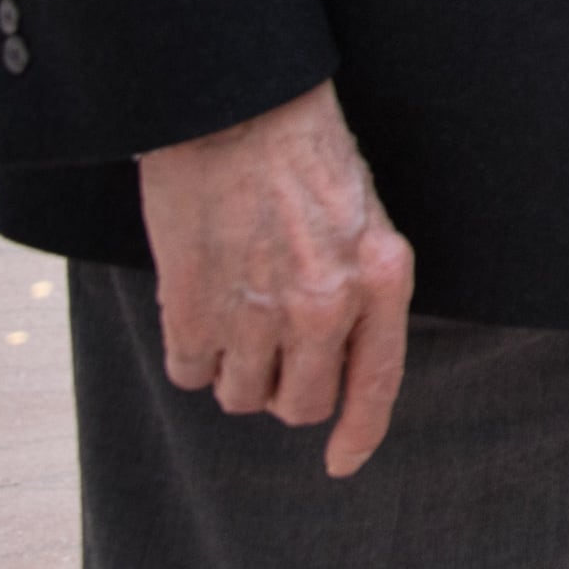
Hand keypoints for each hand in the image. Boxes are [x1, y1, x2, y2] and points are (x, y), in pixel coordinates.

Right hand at [134, 78, 415, 476]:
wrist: (233, 107)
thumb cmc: (299, 149)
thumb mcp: (360, 214)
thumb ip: (356, 286)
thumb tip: (332, 354)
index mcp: (380, 277)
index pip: (378, 383)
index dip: (360, 432)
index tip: (342, 461)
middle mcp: (326, 307)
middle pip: (300, 404)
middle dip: (282, 388)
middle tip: (268, 346)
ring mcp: (259, 315)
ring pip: (241, 396)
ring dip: (233, 369)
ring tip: (230, 310)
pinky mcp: (195, 312)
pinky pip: (189, 373)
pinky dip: (190, 352)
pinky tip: (195, 305)